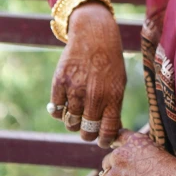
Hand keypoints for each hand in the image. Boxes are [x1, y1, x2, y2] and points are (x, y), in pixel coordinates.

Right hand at [49, 2, 126, 147]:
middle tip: (88, 126)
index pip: (107, 132)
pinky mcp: (59, 83)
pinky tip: (66, 102)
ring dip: (73, 122)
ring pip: (70, 123)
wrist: (94, 35)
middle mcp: (94, 96)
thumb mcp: (119, 82)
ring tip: (78, 112)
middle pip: (86, 131)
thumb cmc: (109, 62)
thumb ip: (114, 107)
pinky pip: (56, 110)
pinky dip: (60, 111)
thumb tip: (110, 132)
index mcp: (113, 97)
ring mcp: (75, 90)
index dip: (104, 140)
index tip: (101, 140)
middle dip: (87, 133)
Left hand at [99, 129, 175, 175]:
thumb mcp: (156, 151)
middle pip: (107, 162)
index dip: (120, 148)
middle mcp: (118, 156)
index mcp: (131, 142)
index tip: (121, 155)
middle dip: (116, 169)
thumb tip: (121, 158)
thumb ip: (136, 152)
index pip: (117, 138)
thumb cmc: (172, 172)